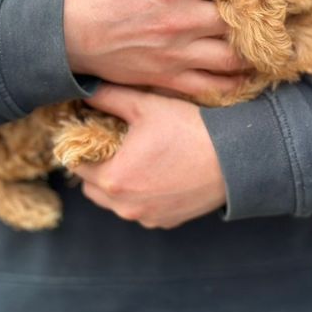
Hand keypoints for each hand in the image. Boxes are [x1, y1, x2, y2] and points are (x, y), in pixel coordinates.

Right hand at [63, 0, 288, 97]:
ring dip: (257, 49)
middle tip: (281, 7)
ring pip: (234, 56)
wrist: (62, 35)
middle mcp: (181, 21)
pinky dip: (235, 81)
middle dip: (266, 11)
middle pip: (240, 17)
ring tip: (271, 44)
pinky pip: (213, 85)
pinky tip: (246, 74)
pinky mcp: (168, 79)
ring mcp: (177, 54)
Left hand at [77, 84, 225, 228]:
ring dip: (119, 184)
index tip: (92, 133)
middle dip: (97, 167)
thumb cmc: (189, 129)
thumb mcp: (146, 106)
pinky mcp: (165, 222)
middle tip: (114, 145)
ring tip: (137, 160)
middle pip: (91, 187)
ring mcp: (146, 217)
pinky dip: (141, 196)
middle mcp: (125, 206)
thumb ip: (108, 98)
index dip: (81, 146)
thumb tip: (84, 90)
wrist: (234, 157)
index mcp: (113, 178)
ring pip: (114, 202)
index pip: (76, 164)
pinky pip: (140, 210)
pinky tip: (158, 175)